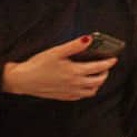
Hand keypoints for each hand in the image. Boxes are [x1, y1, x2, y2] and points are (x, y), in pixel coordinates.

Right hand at [2, 35, 117, 99]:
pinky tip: (84, 85)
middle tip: (106, 67)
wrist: (23, 80)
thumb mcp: (56, 51)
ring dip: (98, 84)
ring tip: (97, 76)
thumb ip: (74, 46)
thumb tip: (88, 39)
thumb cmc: (38, 65)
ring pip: (92, 91)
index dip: (108, 63)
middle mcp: (76, 84)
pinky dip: (87, 90)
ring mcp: (71, 92)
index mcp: (75, 72)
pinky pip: (82, 96)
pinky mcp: (64, 97)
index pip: (99, 68)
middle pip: (98, 81)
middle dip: (105, 73)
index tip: (113, 59)